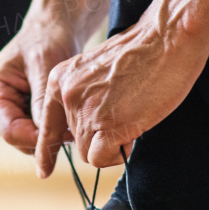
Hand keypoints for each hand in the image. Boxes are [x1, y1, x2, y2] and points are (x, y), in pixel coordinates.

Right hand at [0, 0, 110, 155]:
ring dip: (48, 136)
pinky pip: (34, 131)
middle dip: (42, 139)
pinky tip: (67, 120)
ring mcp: (5, 109)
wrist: (54, 28)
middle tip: (73, 132)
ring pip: (26, 138)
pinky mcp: (20, 111)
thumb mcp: (45, 67)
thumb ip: (41, 101)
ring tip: (72, 125)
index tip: (61, 139)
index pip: (8, 128)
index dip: (34, 139)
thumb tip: (45, 136)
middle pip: (15, 137)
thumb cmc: (47, 39)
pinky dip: (50, 130)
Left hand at [38, 18, 208, 174]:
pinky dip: (117, 154)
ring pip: (88, 153)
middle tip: (127, 111)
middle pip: (76, 140)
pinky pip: (100, 159)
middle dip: (101, 136)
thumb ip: (87, 96)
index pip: (47, 123)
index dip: (46, 149)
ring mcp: (85, 111)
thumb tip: (92, 126)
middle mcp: (66, 95)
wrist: (166, 38)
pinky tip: (132, 132)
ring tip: (133, 116)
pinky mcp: (106, 125)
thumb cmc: (144, 53)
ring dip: (112, 144)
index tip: (42, 171)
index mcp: (61, 79)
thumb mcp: (99, 71)